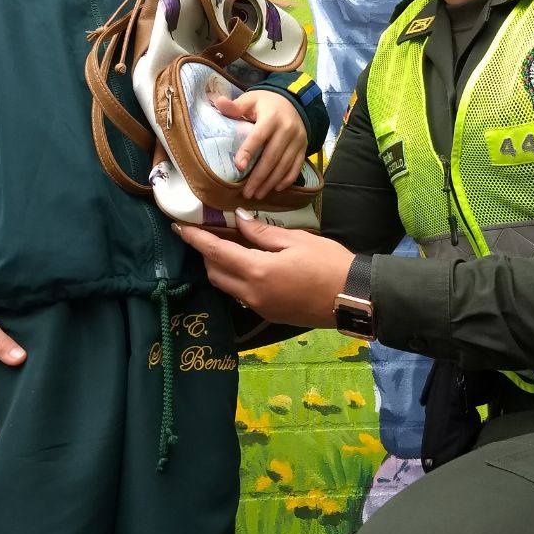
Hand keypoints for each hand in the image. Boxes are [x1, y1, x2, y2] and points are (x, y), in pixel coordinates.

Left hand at [176, 212, 350, 328]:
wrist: (354, 299)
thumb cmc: (329, 263)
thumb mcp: (296, 240)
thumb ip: (262, 232)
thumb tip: (238, 220)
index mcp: (257, 271)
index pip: (215, 253)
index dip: (195, 238)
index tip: (178, 226)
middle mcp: (252, 293)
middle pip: (215, 273)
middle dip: (206, 253)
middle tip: (206, 233)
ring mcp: (260, 307)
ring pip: (227, 286)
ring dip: (220, 267)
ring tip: (224, 246)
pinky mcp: (270, 314)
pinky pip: (242, 294)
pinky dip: (236, 278)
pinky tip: (246, 264)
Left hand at [213, 91, 307, 198]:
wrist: (294, 102)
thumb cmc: (266, 103)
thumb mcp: (251, 99)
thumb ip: (235, 106)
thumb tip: (218, 102)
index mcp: (271, 117)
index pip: (259, 136)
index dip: (249, 151)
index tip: (239, 167)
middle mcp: (287, 129)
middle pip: (272, 156)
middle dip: (259, 177)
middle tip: (247, 192)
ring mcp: (298, 140)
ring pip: (284, 165)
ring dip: (271, 182)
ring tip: (257, 195)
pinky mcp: (303, 148)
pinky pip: (296, 167)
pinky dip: (287, 180)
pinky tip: (275, 189)